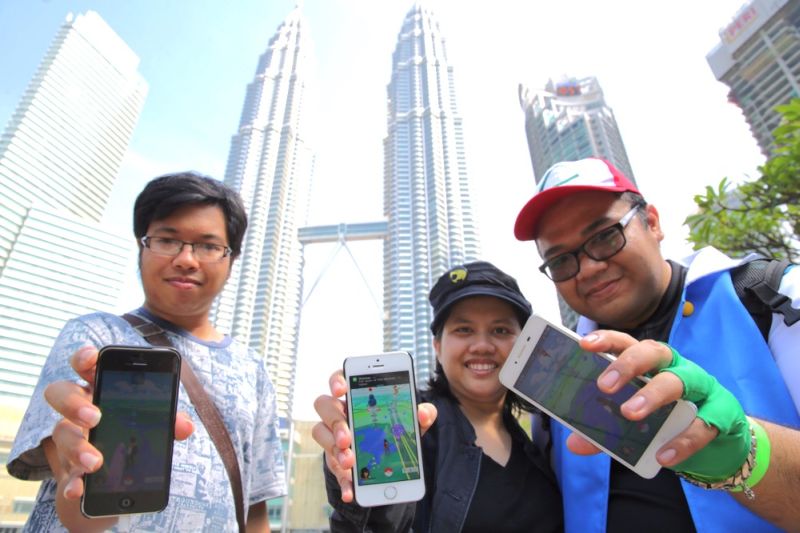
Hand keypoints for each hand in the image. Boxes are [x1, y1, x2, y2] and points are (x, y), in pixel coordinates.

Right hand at [43, 346, 194, 499]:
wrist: (118, 480)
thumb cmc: (136, 436)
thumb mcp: (156, 425)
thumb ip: (170, 421)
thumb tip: (186, 427)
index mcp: (100, 389)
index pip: (85, 365)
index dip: (84, 357)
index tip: (91, 357)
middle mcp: (78, 409)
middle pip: (60, 392)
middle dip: (74, 402)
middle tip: (95, 417)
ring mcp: (70, 437)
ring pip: (61, 433)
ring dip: (78, 447)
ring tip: (95, 462)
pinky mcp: (68, 468)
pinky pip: (64, 473)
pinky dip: (71, 481)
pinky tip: (78, 488)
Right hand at [312, 370, 436, 502]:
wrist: (387, 459)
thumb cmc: (393, 428)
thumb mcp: (409, 421)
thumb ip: (420, 414)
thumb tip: (424, 414)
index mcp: (355, 396)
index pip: (339, 379)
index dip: (337, 380)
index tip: (342, 389)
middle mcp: (339, 412)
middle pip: (324, 406)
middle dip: (335, 422)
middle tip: (347, 439)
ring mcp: (333, 436)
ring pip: (321, 433)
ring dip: (334, 449)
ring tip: (350, 463)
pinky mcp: (335, 460)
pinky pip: (333, 469)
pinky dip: (343, 482)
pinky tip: (351, 492)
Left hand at [565, 331, 744, 476]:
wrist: (719, 444)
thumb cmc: (669, 422)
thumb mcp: (633, 426)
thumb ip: (604, 433)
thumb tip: (574, 443)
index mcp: (650, 364)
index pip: (627, 343)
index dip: (607, 340)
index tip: (584, 345)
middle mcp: (676, 367)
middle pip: (654, 352)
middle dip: (628, 364)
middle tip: (604, 385)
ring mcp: (702, 387)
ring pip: (680, 380)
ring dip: (654, 395)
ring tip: (630, 413)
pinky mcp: (722, 413)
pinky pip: (703, 424)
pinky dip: (682, 440)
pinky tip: (662, 455)